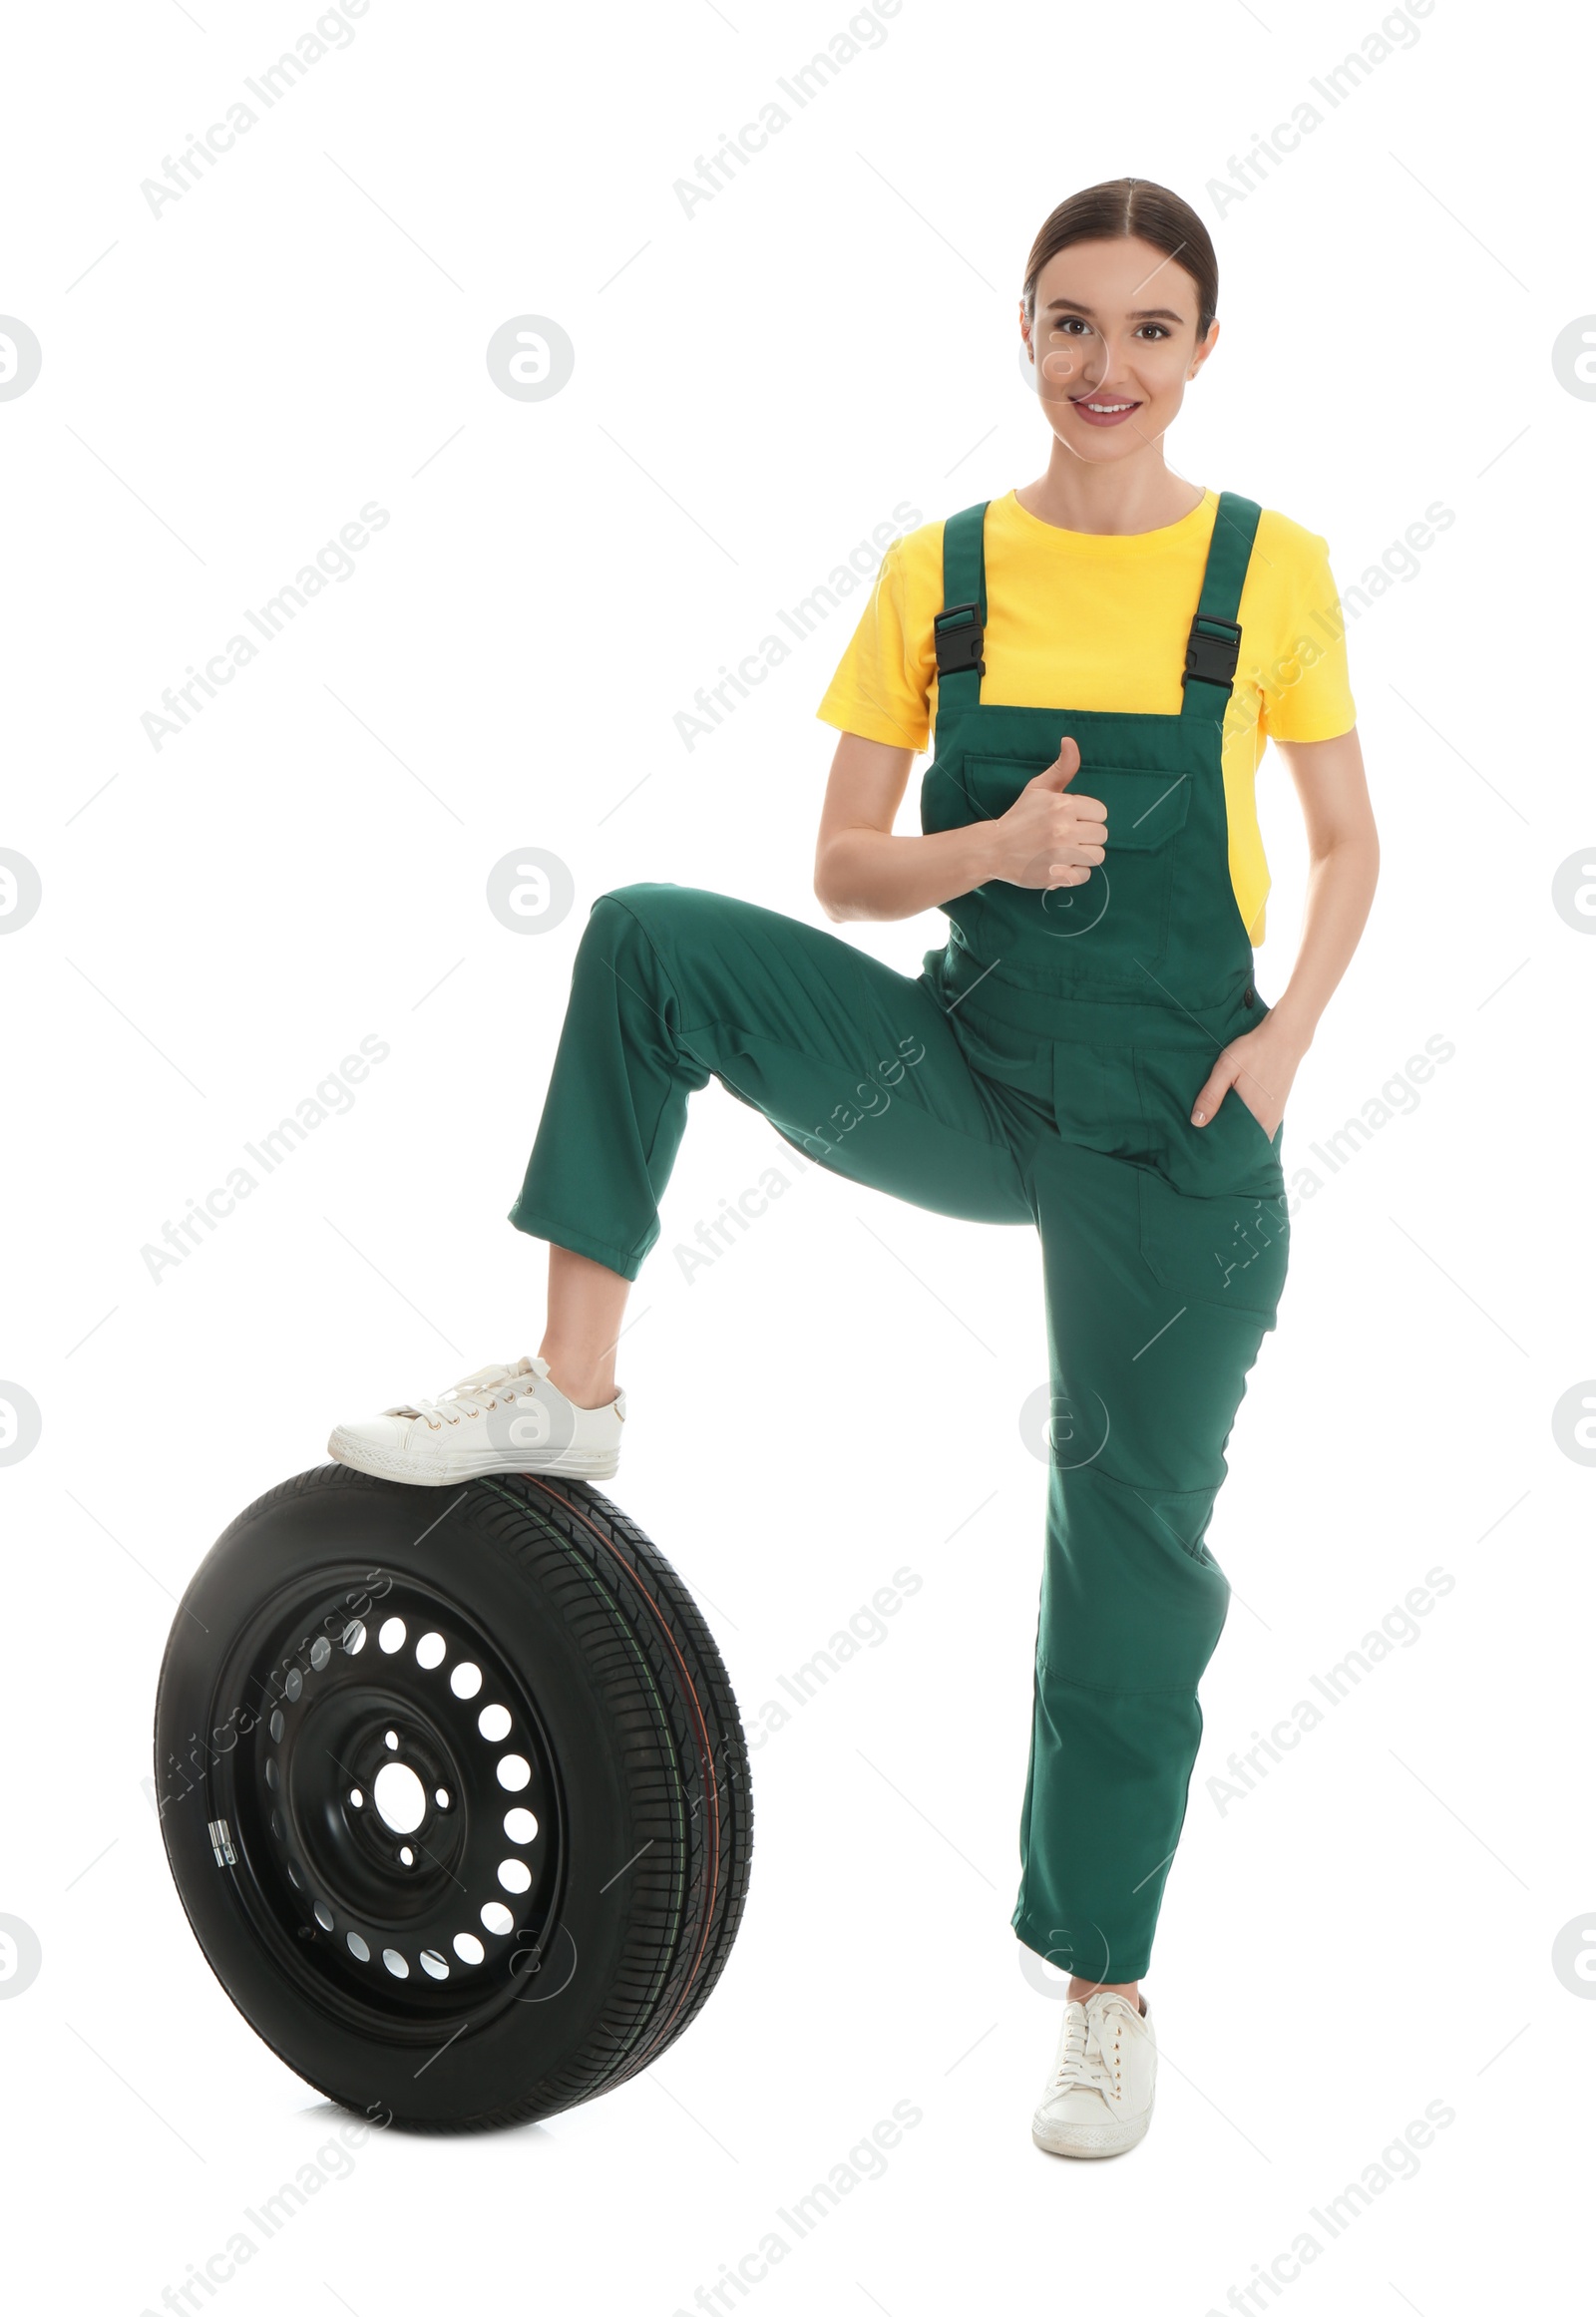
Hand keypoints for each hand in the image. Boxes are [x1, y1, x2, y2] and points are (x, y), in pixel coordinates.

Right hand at [986, 736, 1107, 889]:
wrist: (993, 849)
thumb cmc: (1020, 817)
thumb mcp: (1038, 788)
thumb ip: (1062, 768)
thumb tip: (1070, 741)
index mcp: (1062, 805)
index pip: (1100, 813)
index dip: (1088, 817)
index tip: (1072, 820)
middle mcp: (1063, 829)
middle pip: (1101, 835)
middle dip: (1087, 836)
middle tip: (1068, 838)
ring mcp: (1060, 854)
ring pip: (1097, 856)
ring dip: (1084, 855)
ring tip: (1066, 852)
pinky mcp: (1056, 876)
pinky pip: (1085, 875)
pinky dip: (1076, 873)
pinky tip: (1061, 865)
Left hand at [1190, 1013, 1307, 1139]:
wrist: (1285, 1036)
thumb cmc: (1254, 1050)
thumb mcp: (1226, 1069)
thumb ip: (1211, 1096)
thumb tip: (1197, 1123)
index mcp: (1257, 1116)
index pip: (1239, 1147)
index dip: (1222, 1149)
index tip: (1206, 1148)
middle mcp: (1269, 1121)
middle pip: (1246, 1143)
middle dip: (1228, 1143)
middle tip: (1208, 1141)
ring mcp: (1275, 1115)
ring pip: (1253, 1134)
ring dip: (1238, 1133)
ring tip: (1218, 1128)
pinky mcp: (1277, 1106)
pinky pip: (1260, 1124)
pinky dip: (1247, 1124)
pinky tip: (1234, 1116)